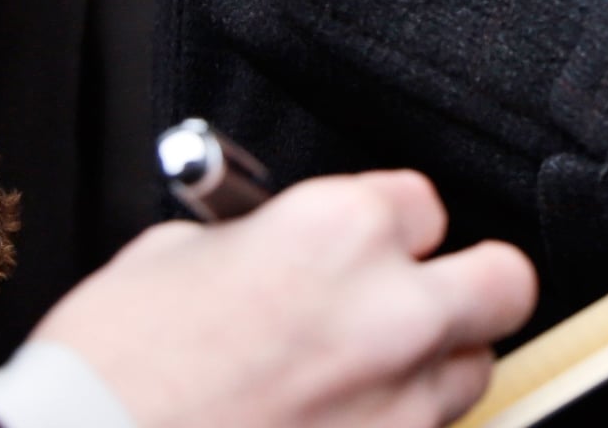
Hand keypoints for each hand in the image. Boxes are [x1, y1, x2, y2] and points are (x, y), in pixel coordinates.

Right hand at [33, 171, 534, 427]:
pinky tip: (337, 424)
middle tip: (421, 297)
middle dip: (466, 286)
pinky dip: (390, 427)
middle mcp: (388, 315)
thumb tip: (273, 249)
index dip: (388, 224)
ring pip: (474, 373)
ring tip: (367, 377)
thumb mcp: (172, 258)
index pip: (424, 202)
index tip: (367, 242)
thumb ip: (254, 243)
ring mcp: (396, 407)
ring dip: (432, 368)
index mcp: (337, 233)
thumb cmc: (106, 372)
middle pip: (501, 283)